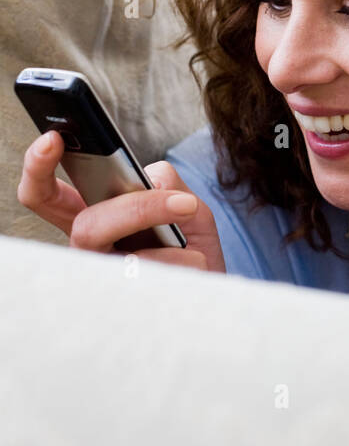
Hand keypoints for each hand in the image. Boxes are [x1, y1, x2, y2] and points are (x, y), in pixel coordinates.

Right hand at [17, 130, 225, 271]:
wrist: (212, 289)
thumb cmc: (190, 247)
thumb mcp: (186, 204)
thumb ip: (165, 184)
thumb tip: (149, 182)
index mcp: (94, 218)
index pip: (46, 195)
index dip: (38, 168)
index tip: (52, 140)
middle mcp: (90, 251)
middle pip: (86, 227)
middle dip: (137, 210)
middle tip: (183, 203)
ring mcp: (106, 281)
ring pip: (126, 260)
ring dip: (173, 245)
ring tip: (194, 243)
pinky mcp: (131, 306)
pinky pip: (162, 277)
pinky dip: (190, 262)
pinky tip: (194, 270)